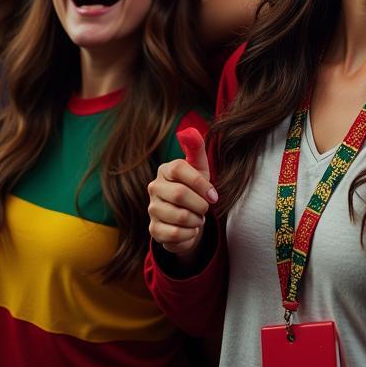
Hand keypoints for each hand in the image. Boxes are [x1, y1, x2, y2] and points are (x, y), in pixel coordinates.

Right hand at [147, 127, 217, 255]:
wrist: (189, 218)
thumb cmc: (195, 188)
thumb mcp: (200, 167)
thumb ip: (196, 148)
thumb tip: (189, 131)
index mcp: (165, 169)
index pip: (180, 169)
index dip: (200, 183)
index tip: (214, 195)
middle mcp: (154, 187)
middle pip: (180, 194)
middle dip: (200, 204)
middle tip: (206, 208)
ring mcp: (152, 209)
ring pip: (179, 216)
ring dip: (196, 220)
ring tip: (198, 218)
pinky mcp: (154, 230)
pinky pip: (175, 235)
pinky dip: (190, 234)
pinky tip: (191, 229)